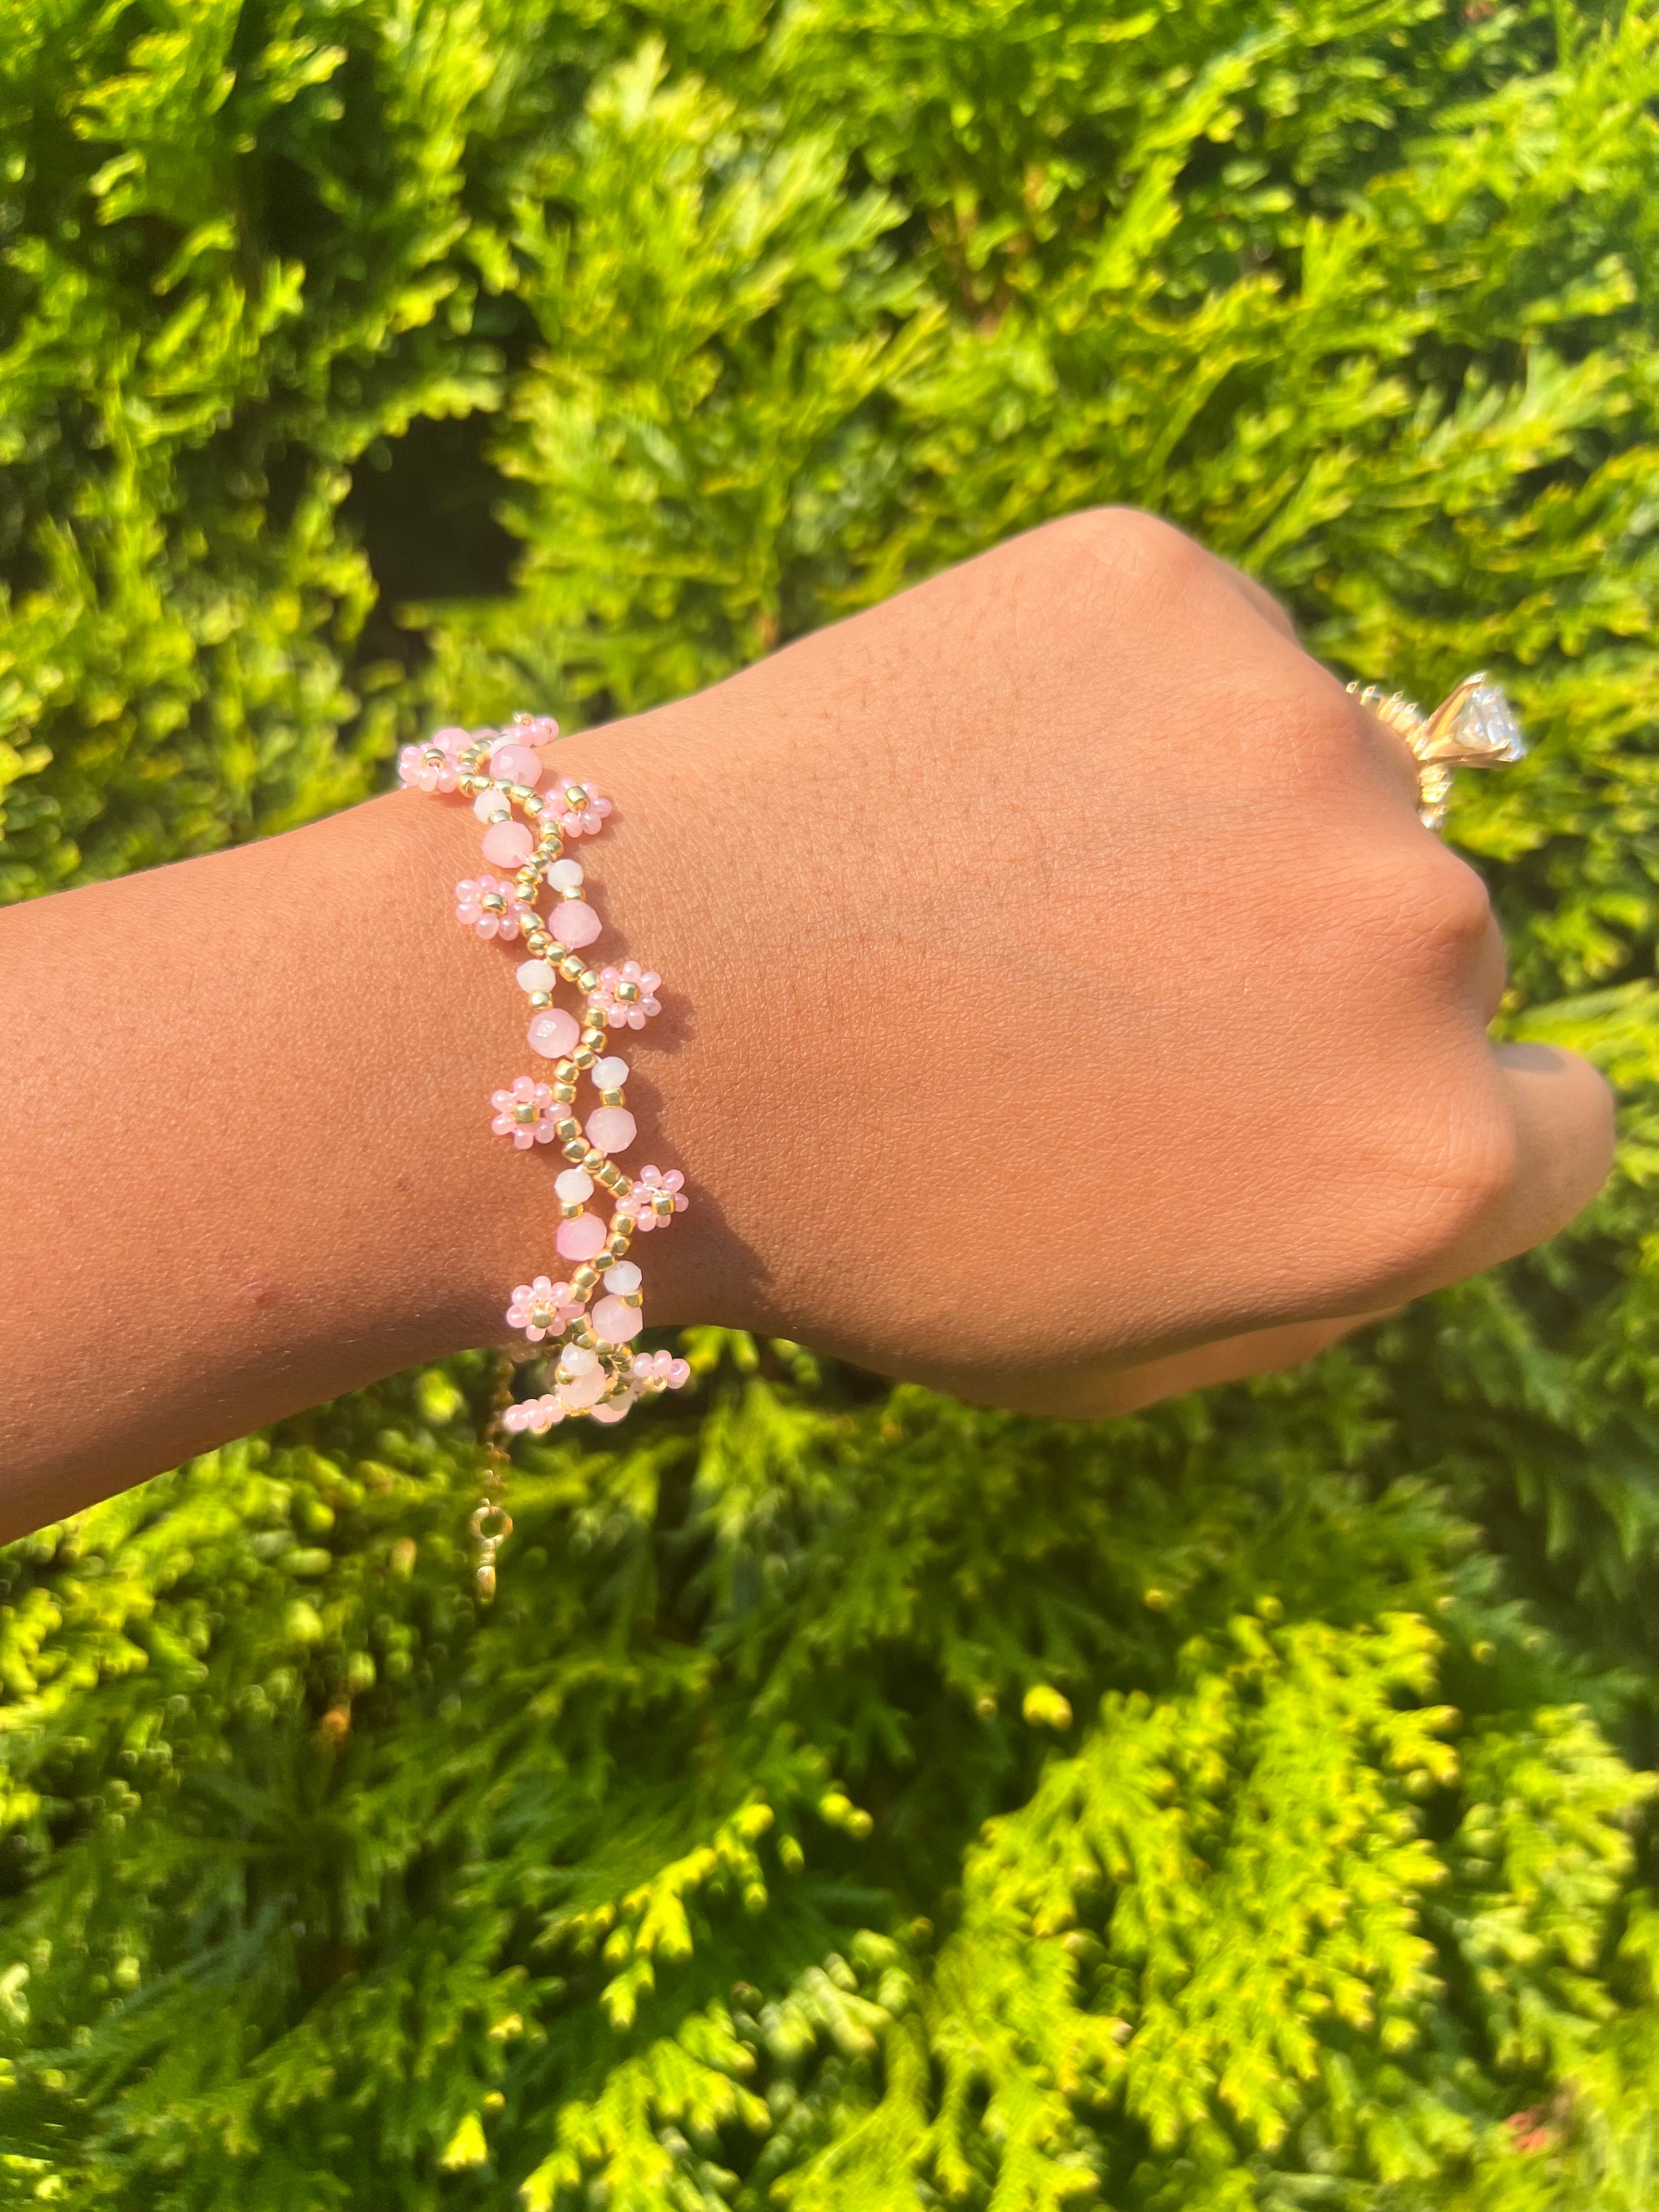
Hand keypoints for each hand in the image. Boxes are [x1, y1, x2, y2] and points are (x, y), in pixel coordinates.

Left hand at [568, 510, 1613, 1413]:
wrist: (608, 1028)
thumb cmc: (863, 1226)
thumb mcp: (1127, 1351)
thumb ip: (1334, 1256)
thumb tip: (1450, 1127)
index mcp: (1426, 1159)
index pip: (1557, 1125)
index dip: (1411, 1114)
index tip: (1286, 1099)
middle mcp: (1418, 938)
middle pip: (1442, 947)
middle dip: (1305, 977)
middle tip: (1098, 1000)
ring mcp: (1297, 735)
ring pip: (1326, 779)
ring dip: (1219, 827)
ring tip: (1008, 888)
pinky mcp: (1164, 589)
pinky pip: (1205, 651)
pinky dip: (1119, 705)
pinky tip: (970, 782)